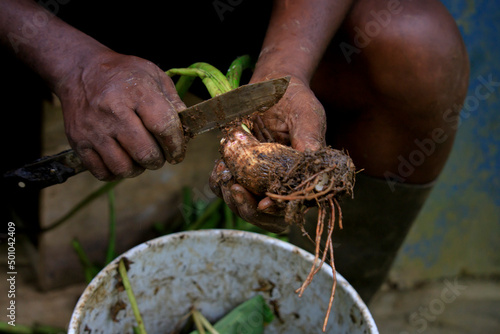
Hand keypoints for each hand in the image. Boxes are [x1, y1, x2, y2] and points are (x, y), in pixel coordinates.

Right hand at [57, 50, 186, 179]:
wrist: (79, 70)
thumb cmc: (122, 74)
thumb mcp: (152, 74)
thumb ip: (173, 100)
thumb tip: (187, 128)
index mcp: (136, 92)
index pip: (164, 127)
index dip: (176, 145)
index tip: (178, 151)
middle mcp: (112, 111)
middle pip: (145, 152)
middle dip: (158, 160)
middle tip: (159, 155)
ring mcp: (93, 128)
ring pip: (124, 167)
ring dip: (138, 169)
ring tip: (139, 158)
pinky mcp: (78, 141)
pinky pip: (102, 172)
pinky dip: (116, 173)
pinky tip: (121, 160)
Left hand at [210, 74, 325, 231]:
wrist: (272, 83)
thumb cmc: (296, 101)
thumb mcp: (308, 116)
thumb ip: (309, 138)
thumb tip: (312, 158)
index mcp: (301, 177)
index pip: (290, 206)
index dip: (277, 211)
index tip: (262, 205)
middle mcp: (278, 182)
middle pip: (262, 214)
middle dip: (247, 208)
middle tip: (235, 190)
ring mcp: (255, 177)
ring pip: (239, 203)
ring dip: (230, 195)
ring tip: (226, 175)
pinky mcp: (236, 167)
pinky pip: (222, 184)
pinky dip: (218, 180)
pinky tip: (221, 166)